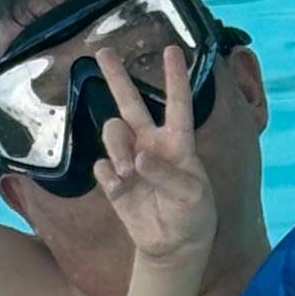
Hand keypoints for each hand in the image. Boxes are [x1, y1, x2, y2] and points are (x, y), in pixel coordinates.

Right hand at [93, 40, 215, 270]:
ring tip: (127, 172)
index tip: (171, 49)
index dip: (174, 77)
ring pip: (112, 133)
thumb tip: (136, 158)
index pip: (177, 104)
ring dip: (116, 147)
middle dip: (116, 77)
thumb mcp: (192, 195)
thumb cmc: (193, 214)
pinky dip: (109, 176)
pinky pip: (102, 167)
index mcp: (178, 142)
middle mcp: (151, 144)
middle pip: (130, 104)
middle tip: (101, 51)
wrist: (173, 246)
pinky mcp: (114, 181)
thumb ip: (166, 173)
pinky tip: (121, 189)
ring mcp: (130, 160)